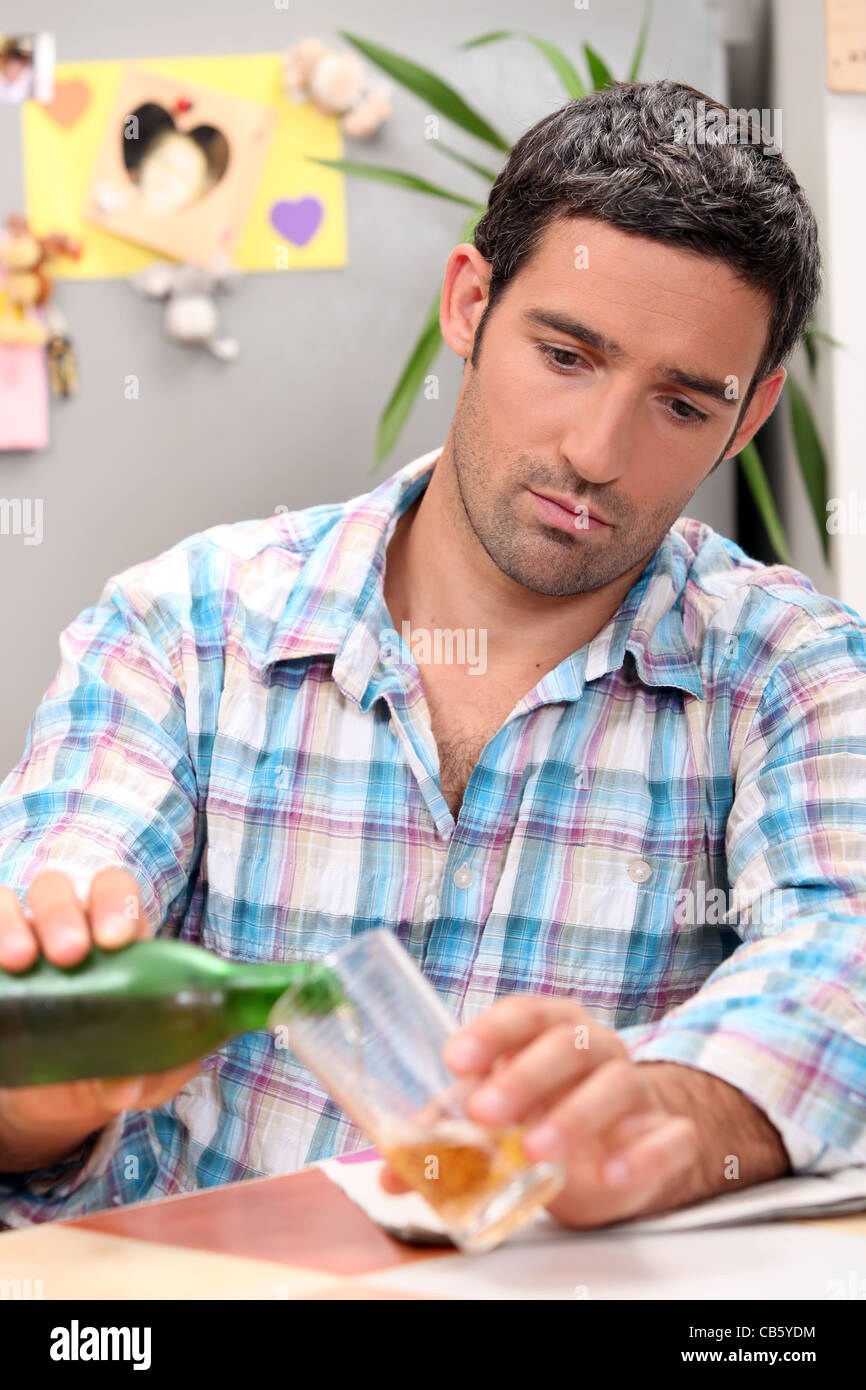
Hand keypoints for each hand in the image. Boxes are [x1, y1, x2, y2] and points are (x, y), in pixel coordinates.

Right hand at [0, 867, 200, 1170]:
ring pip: (12, 901)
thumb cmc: (109, 1066)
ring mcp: (23, 939)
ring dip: (12, 923)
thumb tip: (128, 1085)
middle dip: (62, 914)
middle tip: (68, 955)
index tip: (115, 940)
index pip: (116, 892)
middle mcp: (66, 926)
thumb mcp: (139, 1073)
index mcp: (115, 937)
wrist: (55, 1097)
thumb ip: (149, 1074)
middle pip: (60, 891)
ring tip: (20, 961)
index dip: (116, 903)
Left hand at [379, 994, 700, 1227]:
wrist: (630, 1140)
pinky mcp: (665, 1134)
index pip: (523, 1014)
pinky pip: (667, 1137)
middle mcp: (596, 1048)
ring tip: (536, 1151)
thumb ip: (450, 1133)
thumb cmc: (552, 1110)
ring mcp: (636, 1089)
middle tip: (486, 1113)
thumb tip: (389, 1172)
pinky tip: (613, 1174)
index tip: (455, 1060)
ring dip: (576, 1115)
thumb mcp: (503, 1116)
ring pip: (615, 1085)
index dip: (490, 1032)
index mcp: (551, 1029)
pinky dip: (643, 1154)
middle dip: (525, 1076)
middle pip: (567, 1045)